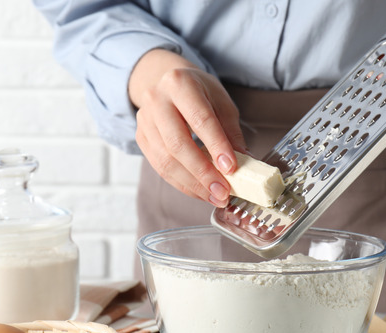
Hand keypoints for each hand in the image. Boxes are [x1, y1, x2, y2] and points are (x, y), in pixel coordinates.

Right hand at [128, 49, 245, 207]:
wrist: (167, 82)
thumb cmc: (199, 92)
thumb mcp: (220, 102)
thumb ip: (230, 131)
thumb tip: (245, 162)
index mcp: (180, 84)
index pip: (200, 119)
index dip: (216, 146)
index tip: (231, 169)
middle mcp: (157, 100)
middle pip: (178, 144)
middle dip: (202, 172)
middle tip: (222, 191)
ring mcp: (144, 120)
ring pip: (165, 160)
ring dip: (191, 184)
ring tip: (213, 196)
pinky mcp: (141, 137)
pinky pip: (159, 167)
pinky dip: (181, 183)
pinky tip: (198, 191)